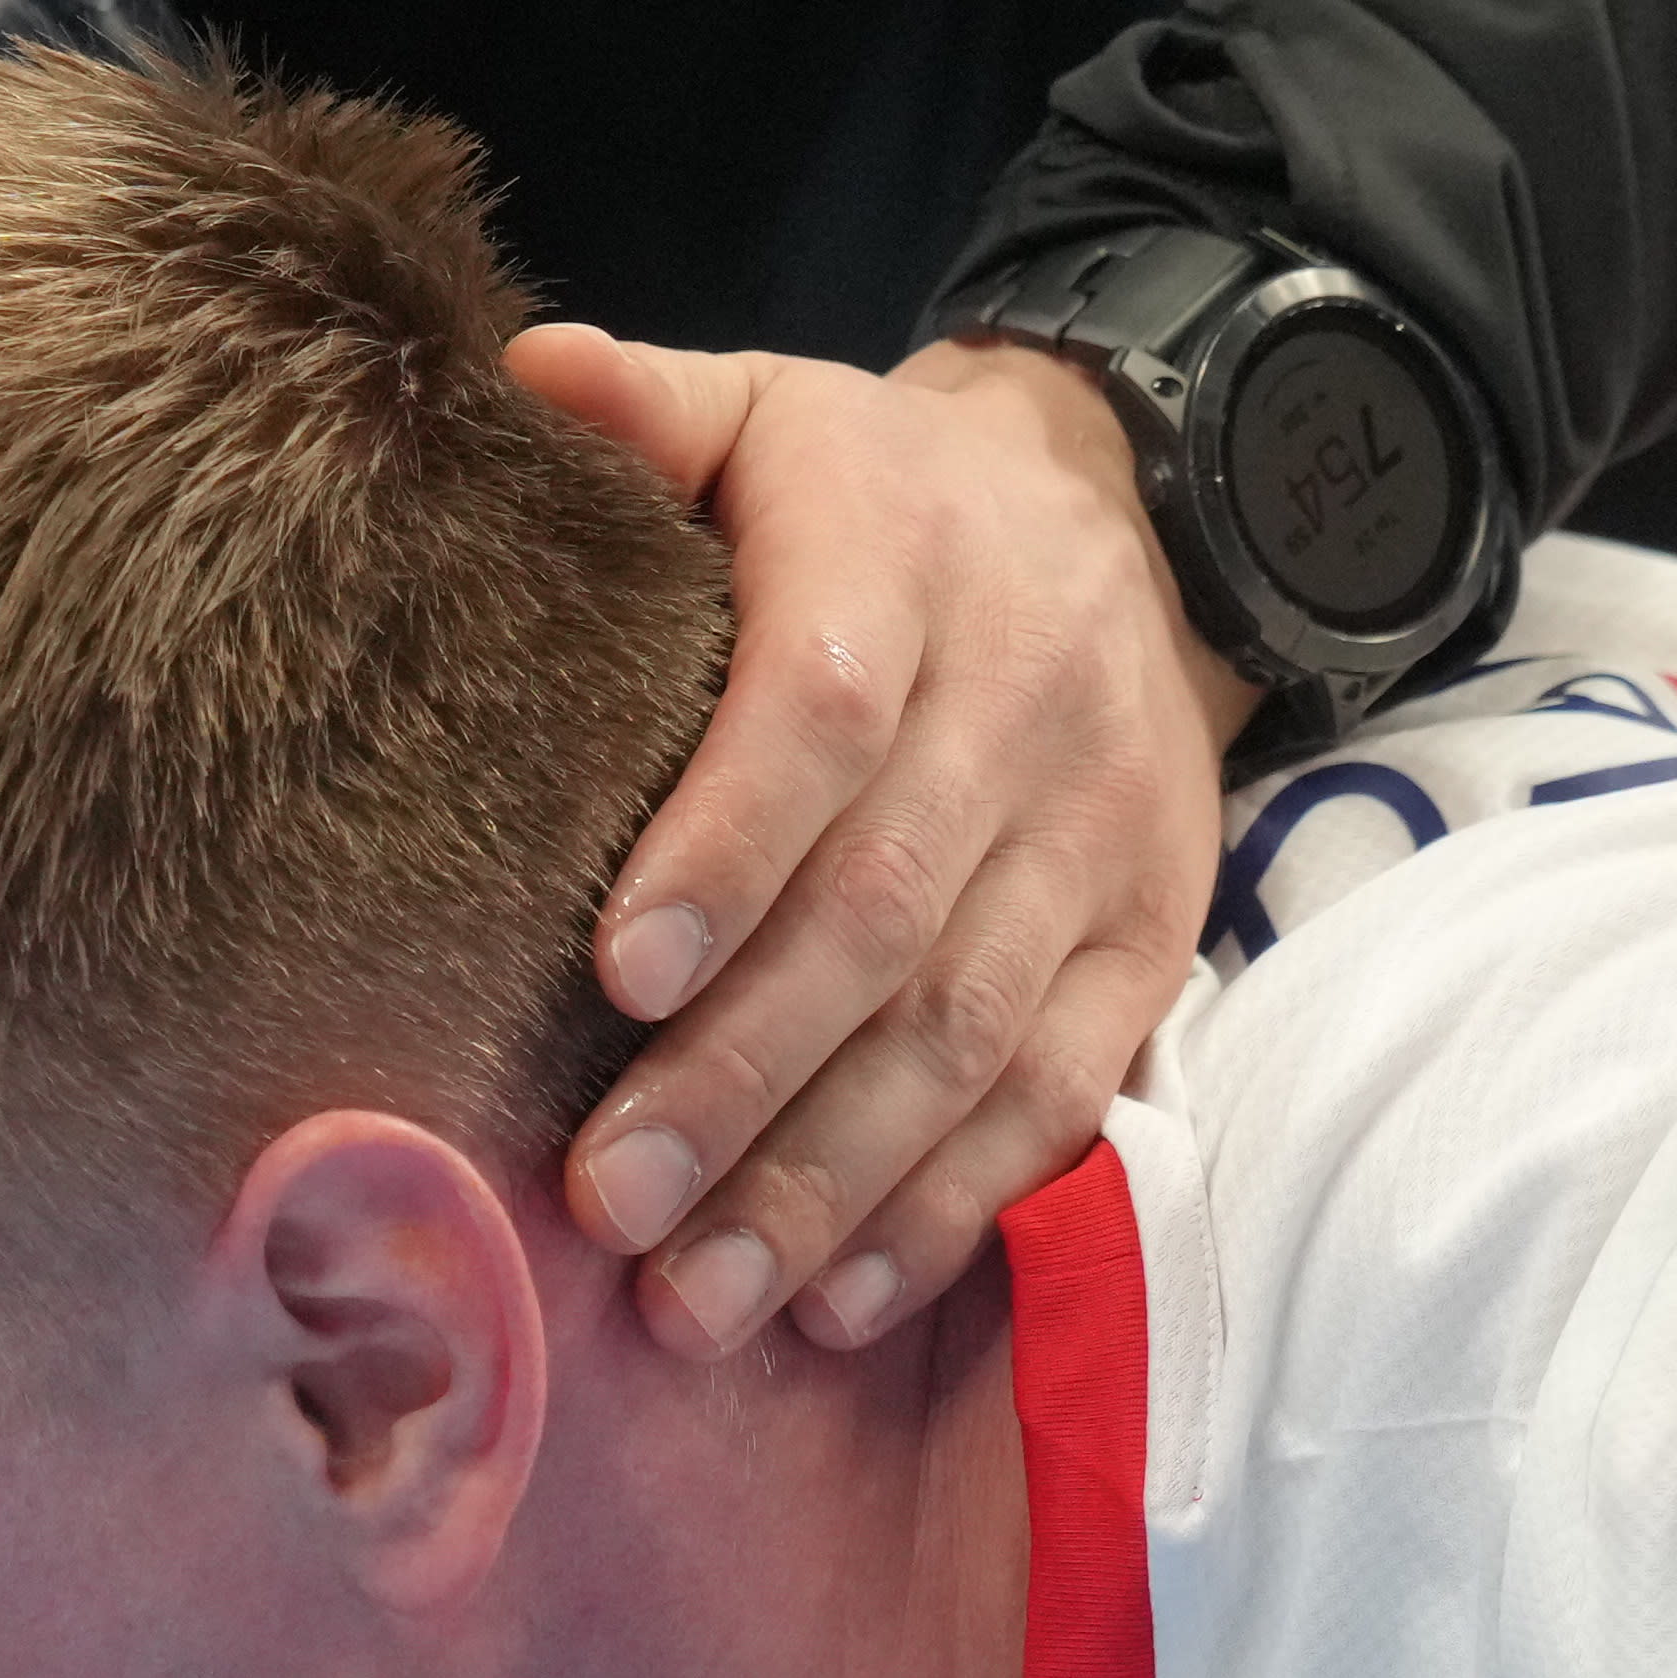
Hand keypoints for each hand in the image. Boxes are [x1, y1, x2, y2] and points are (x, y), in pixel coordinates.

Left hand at [510, 328, 1260, 1357]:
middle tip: (612, 1205)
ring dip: (832, 1181)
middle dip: (748, 1075)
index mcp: (912, 553)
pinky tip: (839, 1297)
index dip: (731, 847)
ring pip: (971, 1034)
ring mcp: (1106, 835)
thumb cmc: (874, 499)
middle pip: (891, 913)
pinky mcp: (1152, 940)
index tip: (619, 976)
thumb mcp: (769, 409)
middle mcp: (1029, 700)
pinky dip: (951, 1209)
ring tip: (699, 1296)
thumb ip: (646, 408)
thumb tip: (524, 380)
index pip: (830, 710)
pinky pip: (1061, 1096)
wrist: (1126, 517)